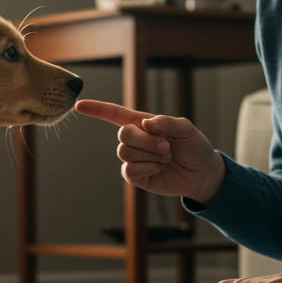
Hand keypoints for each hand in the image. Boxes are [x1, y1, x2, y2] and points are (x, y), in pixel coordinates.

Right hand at [75, 99, 224, 203]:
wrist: (202, 173)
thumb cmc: (195, 147)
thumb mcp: (187, 128)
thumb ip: (167, 122)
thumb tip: (145, 124)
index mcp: (143, 123)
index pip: (114, 114)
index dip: (97, 109)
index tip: (79, 105)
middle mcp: (136, 140)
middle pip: (122, 135)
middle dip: (146, 141)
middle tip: (167, 147)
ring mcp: (134, 159)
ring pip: (125, 153)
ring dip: (150, 155)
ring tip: (166, 157)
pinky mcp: (137, 176)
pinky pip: (129, 171)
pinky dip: (147, 169)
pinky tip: (159, 169)